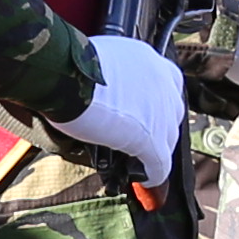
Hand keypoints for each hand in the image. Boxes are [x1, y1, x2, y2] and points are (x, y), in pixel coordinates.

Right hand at [54, 31, 184, 178]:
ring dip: (156, 150)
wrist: (67, 75)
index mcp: (148, 59)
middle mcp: (162, 81)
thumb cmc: (69, 66)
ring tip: (139, 160)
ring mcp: (161, 111)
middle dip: (159, 126)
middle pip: (171, 112)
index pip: (167, 82)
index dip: (156, 101)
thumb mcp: (99, 62)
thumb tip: (105, 95)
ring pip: (168, 138)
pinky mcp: (152, 138)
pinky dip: (153, 173)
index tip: (144, 111)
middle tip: (137, 136)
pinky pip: (161, 163)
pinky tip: (144, 179)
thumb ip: (113, 78)